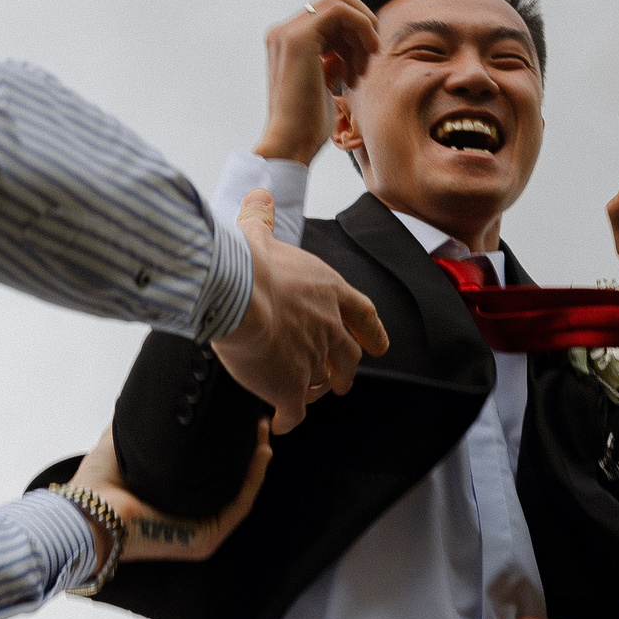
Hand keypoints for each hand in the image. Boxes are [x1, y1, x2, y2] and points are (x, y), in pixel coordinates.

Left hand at [65, 420, 271, 562]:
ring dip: (257, 461)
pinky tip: (260, 452)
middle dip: (249, 449)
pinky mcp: (204, 539)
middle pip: (232, 482)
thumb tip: (150, 390)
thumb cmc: (96, 487)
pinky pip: (239, 505)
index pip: (211, 472)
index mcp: (173, 501)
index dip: (229, 444)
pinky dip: (252, 479)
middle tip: (259, 419)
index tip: (238, 415)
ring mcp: (199, 532)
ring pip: (241, 492)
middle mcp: (189, 518)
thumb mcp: (123, 443)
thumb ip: (140, 423)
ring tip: (264, 430)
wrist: (86, 514)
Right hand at [212, 188, 389, 432]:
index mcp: (328, 292)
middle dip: (345, 370)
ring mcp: (312, 361)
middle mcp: (328, 327)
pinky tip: (281, 423)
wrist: (239, 294)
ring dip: (319, 392)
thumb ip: (262, 218)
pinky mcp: (290, 387)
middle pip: (347, 356)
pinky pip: (294, 411)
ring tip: (312, 399)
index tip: (380, 345)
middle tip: (342, 381)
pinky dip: (289, 419)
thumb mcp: (258, 235)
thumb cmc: (249, 265)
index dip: (372, 331)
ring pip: (323, 384)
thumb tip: (258, 195)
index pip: (362, 314)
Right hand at [258, 0, 380, 163]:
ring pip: (340, 1)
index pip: (329, 17)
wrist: (291, 143)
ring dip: (363, 32)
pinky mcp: (299, 37)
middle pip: (335, 1)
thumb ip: (331, 60)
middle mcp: (282, 32)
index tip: (361, 66)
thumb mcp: (324, 83)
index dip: (353, 35)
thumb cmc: (308, 124)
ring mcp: (287, 32)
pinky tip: (369, 54)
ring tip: (362, 71)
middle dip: (360, 28)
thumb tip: (347, 49)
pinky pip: (342, 11)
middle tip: (368, 62)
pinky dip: (363, 27)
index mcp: (285, 41)